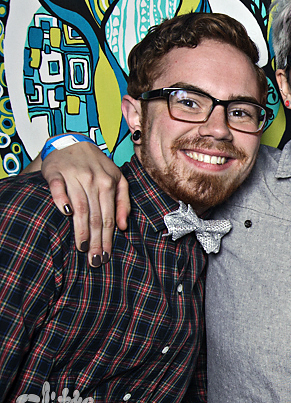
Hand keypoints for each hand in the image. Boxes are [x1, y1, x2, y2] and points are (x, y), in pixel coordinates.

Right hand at [40, 142, 129, 265]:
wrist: (73, 143)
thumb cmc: (97, 166)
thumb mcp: (117, 179)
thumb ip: (123, 202)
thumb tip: (123, 226)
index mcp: (109, 184)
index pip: (108, 217)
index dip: (108, 238)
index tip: (106, 255)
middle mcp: (93, 180)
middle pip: (95, 216)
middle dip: (96, 240)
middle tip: (95, 260)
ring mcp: (74, 176)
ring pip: (80, 207)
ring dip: (81, 229)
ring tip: (83, 248)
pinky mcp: (55, 173)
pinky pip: (59, 189)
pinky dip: (62, 200)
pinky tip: (65, 214)